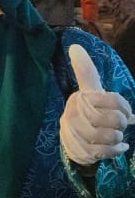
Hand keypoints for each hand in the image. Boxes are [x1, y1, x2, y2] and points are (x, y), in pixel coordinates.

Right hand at [61, 45, 132, 165]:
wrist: (73, 142)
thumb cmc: (87, 113)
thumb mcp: (89, 92)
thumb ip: (85, 70)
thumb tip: (74, 46)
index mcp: (80, 97)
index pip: (114, 101)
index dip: (126, 109)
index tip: (125, 112)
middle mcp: (74, 113)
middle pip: (114, 119)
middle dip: (122, 125)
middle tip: (119, 126)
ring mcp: (75, 133)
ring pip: (109, 135)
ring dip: (118, 138)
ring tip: (115, 137)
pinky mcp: (79, 150)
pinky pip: (105, 151)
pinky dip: (116, 150)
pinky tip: (118, 147)